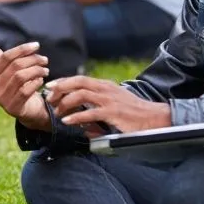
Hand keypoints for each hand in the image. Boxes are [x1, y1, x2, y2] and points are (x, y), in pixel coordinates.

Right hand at [0, 40, 50, 129]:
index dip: (21, 49)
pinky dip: (35, 83)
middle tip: (44, 60)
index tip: (36, 45)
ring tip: (45, 70)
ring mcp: (2, 100)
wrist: (28, 110)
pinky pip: (25, 91)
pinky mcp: (13, 108)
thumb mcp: (8, 71)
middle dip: (33, 60)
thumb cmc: (18, 87)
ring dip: (36, 71)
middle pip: (15, 66)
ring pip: (21, 77)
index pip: (5, 57)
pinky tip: (41, 81)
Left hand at [45, 76, 171, 134]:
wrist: (154, 118)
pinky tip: (67, 122)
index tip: (50, 88)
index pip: (79, 79)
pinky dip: (76, 117)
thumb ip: (97, 108)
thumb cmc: (134, 113)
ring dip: (65, 103)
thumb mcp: (113, 105)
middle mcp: (106, 89)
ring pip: (81, 95)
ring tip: (56, 112)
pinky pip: (90, 113)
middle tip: (49, 98)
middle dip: (60, 88)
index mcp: (105, 85)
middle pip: (77, 82)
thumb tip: (82, 124)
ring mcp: (109, 100)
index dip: (63, 82)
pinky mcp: (113, 113)